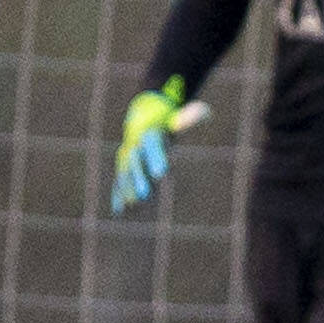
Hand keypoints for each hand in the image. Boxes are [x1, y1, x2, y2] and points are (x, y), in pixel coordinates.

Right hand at [111, 77, 209, 213]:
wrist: (143, 111)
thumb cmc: (167, 115)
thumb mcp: (178, 114)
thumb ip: (190, 116)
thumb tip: (204, 111)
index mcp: (149, 130)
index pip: (153, 145)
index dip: (156, 158)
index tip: (162, 173)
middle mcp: (135, 143)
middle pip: (137, 163)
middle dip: (140, 180)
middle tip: (145, 197)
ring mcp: (127, 154)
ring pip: (126, 174)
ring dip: (128, 191)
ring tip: (132, 208)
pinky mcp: (124, 164)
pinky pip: (120, 179)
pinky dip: (119, 193)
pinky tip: (120, 211)